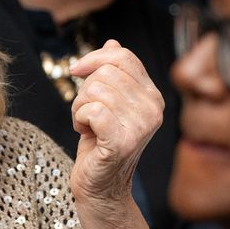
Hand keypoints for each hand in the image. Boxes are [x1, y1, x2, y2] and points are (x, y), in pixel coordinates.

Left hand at [68, 39, 163, 209]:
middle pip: (105, 72)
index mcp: (152, 95)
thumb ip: (113, 74)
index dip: (94, 58)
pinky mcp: (123, 141)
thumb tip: (113, 41)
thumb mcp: (107, 104)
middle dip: (84, 91)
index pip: (123, 57)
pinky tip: (85, 133)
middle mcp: (153, 108)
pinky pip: (92, 110)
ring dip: (79, 107)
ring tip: (87, 126)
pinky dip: (79, 119)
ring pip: (95, 90)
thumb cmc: (100, 144)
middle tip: (85, 114)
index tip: (76, 71)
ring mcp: (142, 125)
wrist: (100, 186)